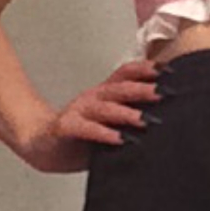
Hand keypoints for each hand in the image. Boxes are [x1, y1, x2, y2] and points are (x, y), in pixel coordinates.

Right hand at [18, 59, 165, 172]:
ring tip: (143, 120)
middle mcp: (94, 96)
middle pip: (120, 87)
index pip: (126, 72)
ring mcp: (80, 109)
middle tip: (161, 93)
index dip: (146, 68)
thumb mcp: (108, 120)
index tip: (168, 71)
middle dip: (142, 89)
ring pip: (105, 107)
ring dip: (125, 113)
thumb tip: (162, 116)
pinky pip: (87, 128)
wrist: (42, 142)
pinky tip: (117, 139)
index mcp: (105, 91)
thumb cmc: (80, 133)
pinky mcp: (67, 126)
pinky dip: (103, 133)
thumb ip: (128, 116)